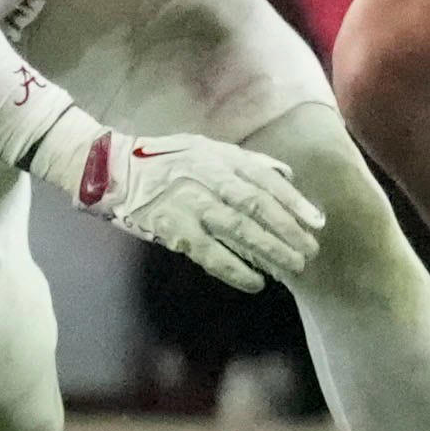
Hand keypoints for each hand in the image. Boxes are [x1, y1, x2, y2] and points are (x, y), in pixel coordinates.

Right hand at [26, 107, 323, 292]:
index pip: (267, 181)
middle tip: (310, 251)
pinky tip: (255, 282)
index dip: (295, 203)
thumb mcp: (207, 148)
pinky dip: (235, 269)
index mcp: (222, 157)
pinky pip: (210, 253)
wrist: (113, 169)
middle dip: (288, 231)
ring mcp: (192, 203)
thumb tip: (287, 173)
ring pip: (239, 231)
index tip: (317, 222)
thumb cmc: (165, 159)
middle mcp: (210, 178)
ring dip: (269, 251)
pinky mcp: (173, 227)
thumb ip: (248, 162)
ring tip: (292, 268)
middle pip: (258, 207)